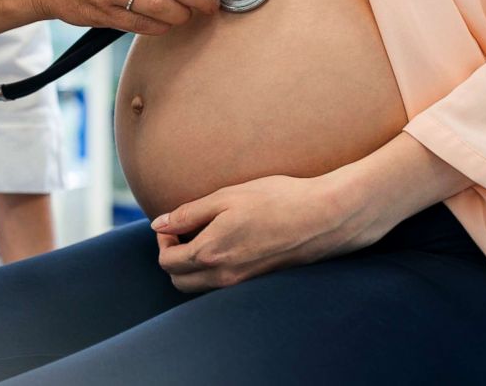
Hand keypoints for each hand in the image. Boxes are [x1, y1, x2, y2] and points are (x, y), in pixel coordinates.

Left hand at [150, 171, 387, 292]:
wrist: (325, 216)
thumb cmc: (277, 199)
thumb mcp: (226, 197)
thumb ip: (189, 213)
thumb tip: (159, 224)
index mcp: (211, 253)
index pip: (167, 262)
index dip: (163, 241)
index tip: (173, 224)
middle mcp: (224, 276)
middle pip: (179, 282)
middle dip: (173, 258)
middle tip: (184, 232)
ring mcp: (243, 283)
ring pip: (200, 288)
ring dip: (192, 268)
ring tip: (204, 237)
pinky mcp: (259, 282)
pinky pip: (222, 287)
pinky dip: (213, 272)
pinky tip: (227, 246)